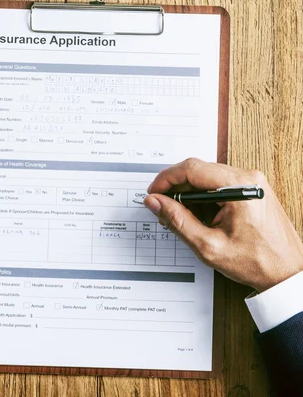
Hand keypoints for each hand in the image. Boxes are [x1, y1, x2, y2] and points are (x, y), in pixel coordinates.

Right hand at [144, 158, 302, 292]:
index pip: (191, 168)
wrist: (288, 273)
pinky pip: (218, 183)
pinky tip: (199, 215)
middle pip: (198, 170)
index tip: (154, 193)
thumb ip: (177, 220)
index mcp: (240, 187)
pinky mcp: (251, 188)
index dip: (166, 179)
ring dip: (189, 193)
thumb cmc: (258, 263)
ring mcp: (252, 182)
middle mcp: (248, 178)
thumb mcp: (208, 246)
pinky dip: (203, 196)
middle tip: (163, 208)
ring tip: (182, 217)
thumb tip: (155, 202)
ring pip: (206, 176)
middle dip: (176, 188)